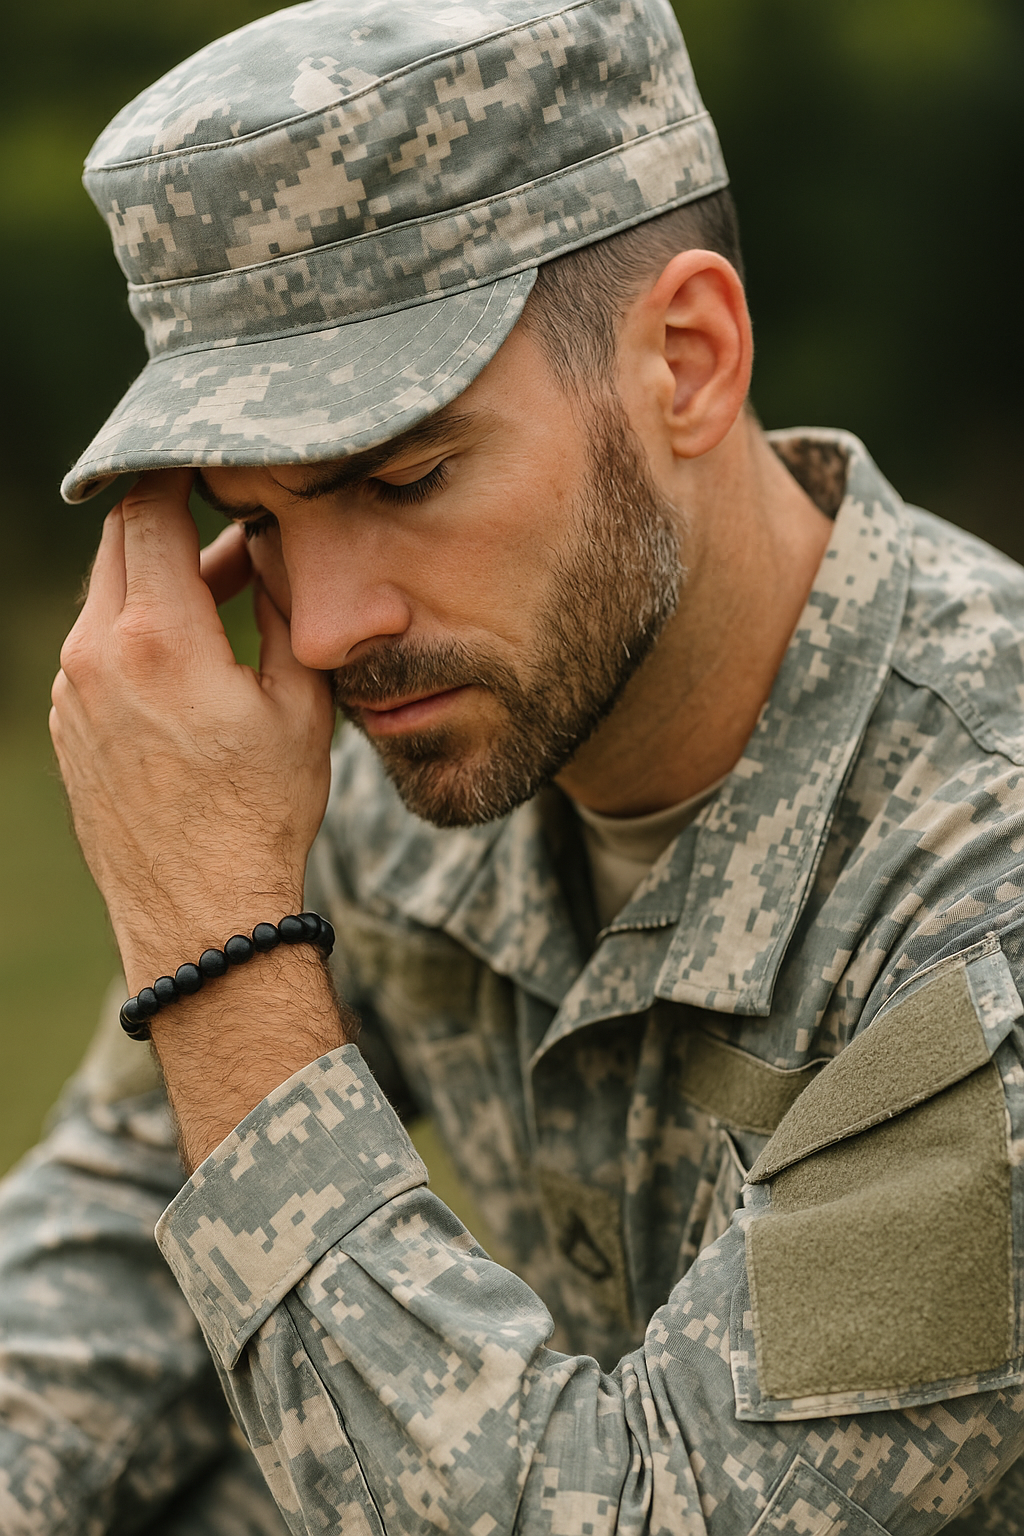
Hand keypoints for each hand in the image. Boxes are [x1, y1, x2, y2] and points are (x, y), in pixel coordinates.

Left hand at [50, 470, 335, 992]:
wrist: (199, 911)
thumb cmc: (260, 812)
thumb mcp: (300, 706)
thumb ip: (285, 613)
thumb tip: (274, 552)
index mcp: (157, 638)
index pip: (149, 511)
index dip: (178, 470)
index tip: (210, 455)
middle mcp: (96, 654)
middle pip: (118, 543)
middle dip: (169, 520)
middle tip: (227, 520)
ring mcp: (71, 691)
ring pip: (106, 596)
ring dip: (157, 579)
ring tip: (225, 595)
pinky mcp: (67, 723)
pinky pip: (96, 646)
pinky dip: (137, 628)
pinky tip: (190, 654)